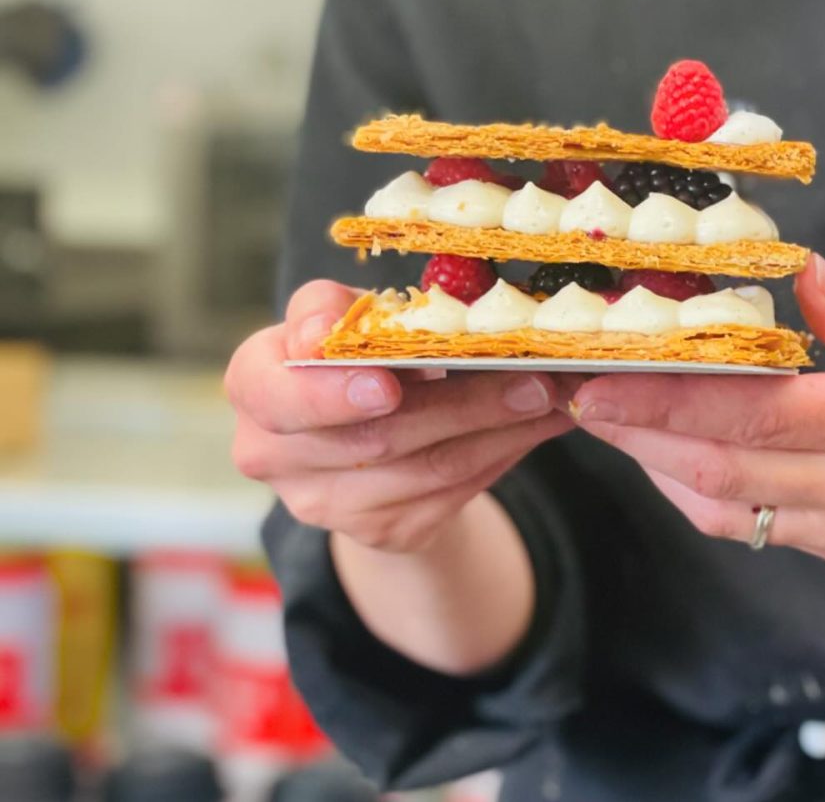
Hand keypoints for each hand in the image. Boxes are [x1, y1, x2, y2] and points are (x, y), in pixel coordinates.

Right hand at [226, 280, 572, 553]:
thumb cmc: (353, 353)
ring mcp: (325, 504)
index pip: (273, 389)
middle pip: (374, 436)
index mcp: (255, 382)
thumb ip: (358, 311)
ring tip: (551, 395)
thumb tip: (425, 313)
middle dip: (462, 404)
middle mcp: (274, 452)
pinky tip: (537, 425)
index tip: (388, 385)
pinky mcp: (380, 531)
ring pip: (427, 468)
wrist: (366, 437)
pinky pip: (453, 493)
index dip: (330, 392)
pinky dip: (503, 454)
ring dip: (499, 428)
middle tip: (530, 378)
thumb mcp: (346, 317)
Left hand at [572, 256, 824, 683]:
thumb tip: (804, 273)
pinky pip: (755, 527)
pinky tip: (674, 460)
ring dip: (654, 465)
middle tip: (569, 394)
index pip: (752, 411)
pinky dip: (701, 494)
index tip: (598, 378)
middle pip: (716, 464)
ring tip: (606, 420)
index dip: (663, 398)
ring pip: (723, 506)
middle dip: (631, 431)